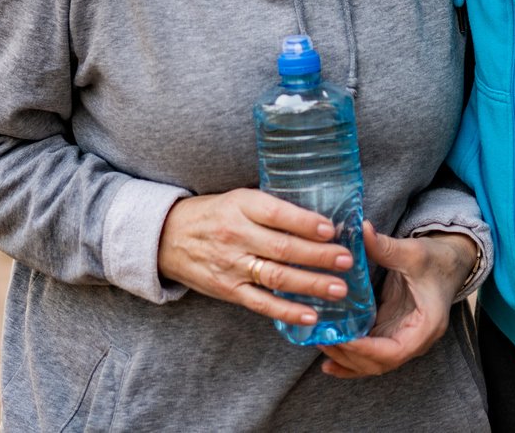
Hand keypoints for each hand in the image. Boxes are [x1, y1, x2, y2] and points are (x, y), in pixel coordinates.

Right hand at [157, 190, 355, 326]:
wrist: (167, 237)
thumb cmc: (213, 214)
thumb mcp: (237, 199)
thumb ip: (270, 208)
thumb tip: (317, 219)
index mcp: (241, 206)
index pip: (277, 214)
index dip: (305, 223)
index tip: (332, 230)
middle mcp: (236, 235)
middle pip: (282, 248)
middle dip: (318, 256)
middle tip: (347, 260)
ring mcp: (232, 265)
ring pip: (276, 277)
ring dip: (311, 284)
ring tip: (339, 288)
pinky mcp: (228, 289)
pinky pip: (261, 303)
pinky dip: (287, 310)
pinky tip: (311, 315)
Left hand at [319, 227, 480, 378]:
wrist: (449, 263)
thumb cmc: (435, 259)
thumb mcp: (412, 252)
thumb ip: (386, 246)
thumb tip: (361, 229)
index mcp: (425, 326)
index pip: (394, 352)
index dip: (365, 350)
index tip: (340, 339)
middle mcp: (414, 340)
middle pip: (379, 363)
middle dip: (349, 356)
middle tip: (320, 340)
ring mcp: (402, 337)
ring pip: (372, 362)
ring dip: (345, 359)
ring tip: (319, 345)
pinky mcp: (391, 330)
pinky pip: (370, 350)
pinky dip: (349, 354)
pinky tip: (327, 352)